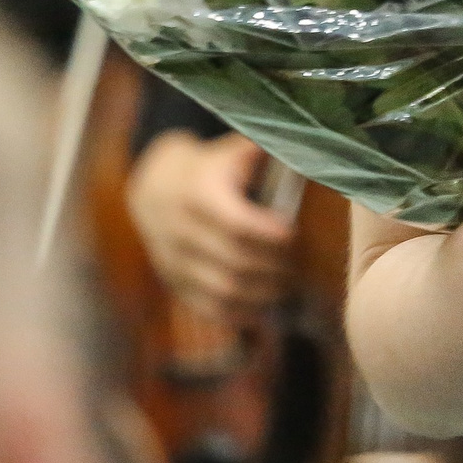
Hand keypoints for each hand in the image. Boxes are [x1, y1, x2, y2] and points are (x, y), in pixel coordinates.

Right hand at [125, 131, 294, 323]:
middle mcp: (181, 230)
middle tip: (298, 264)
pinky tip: (262, 307)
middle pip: (234, 261)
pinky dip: (238, 314)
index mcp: (198, 194)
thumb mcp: (231, 151)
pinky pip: (206, 308)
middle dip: (273, 267)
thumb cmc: (210, 167)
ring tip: (286, 285)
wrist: (156, 186)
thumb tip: (306, 149)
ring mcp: (174, 260)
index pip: (236, 224)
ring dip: (261, 293)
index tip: (293, 235)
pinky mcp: (173, 282)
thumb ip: (265, 151)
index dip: (269, 235)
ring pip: (222, 290)